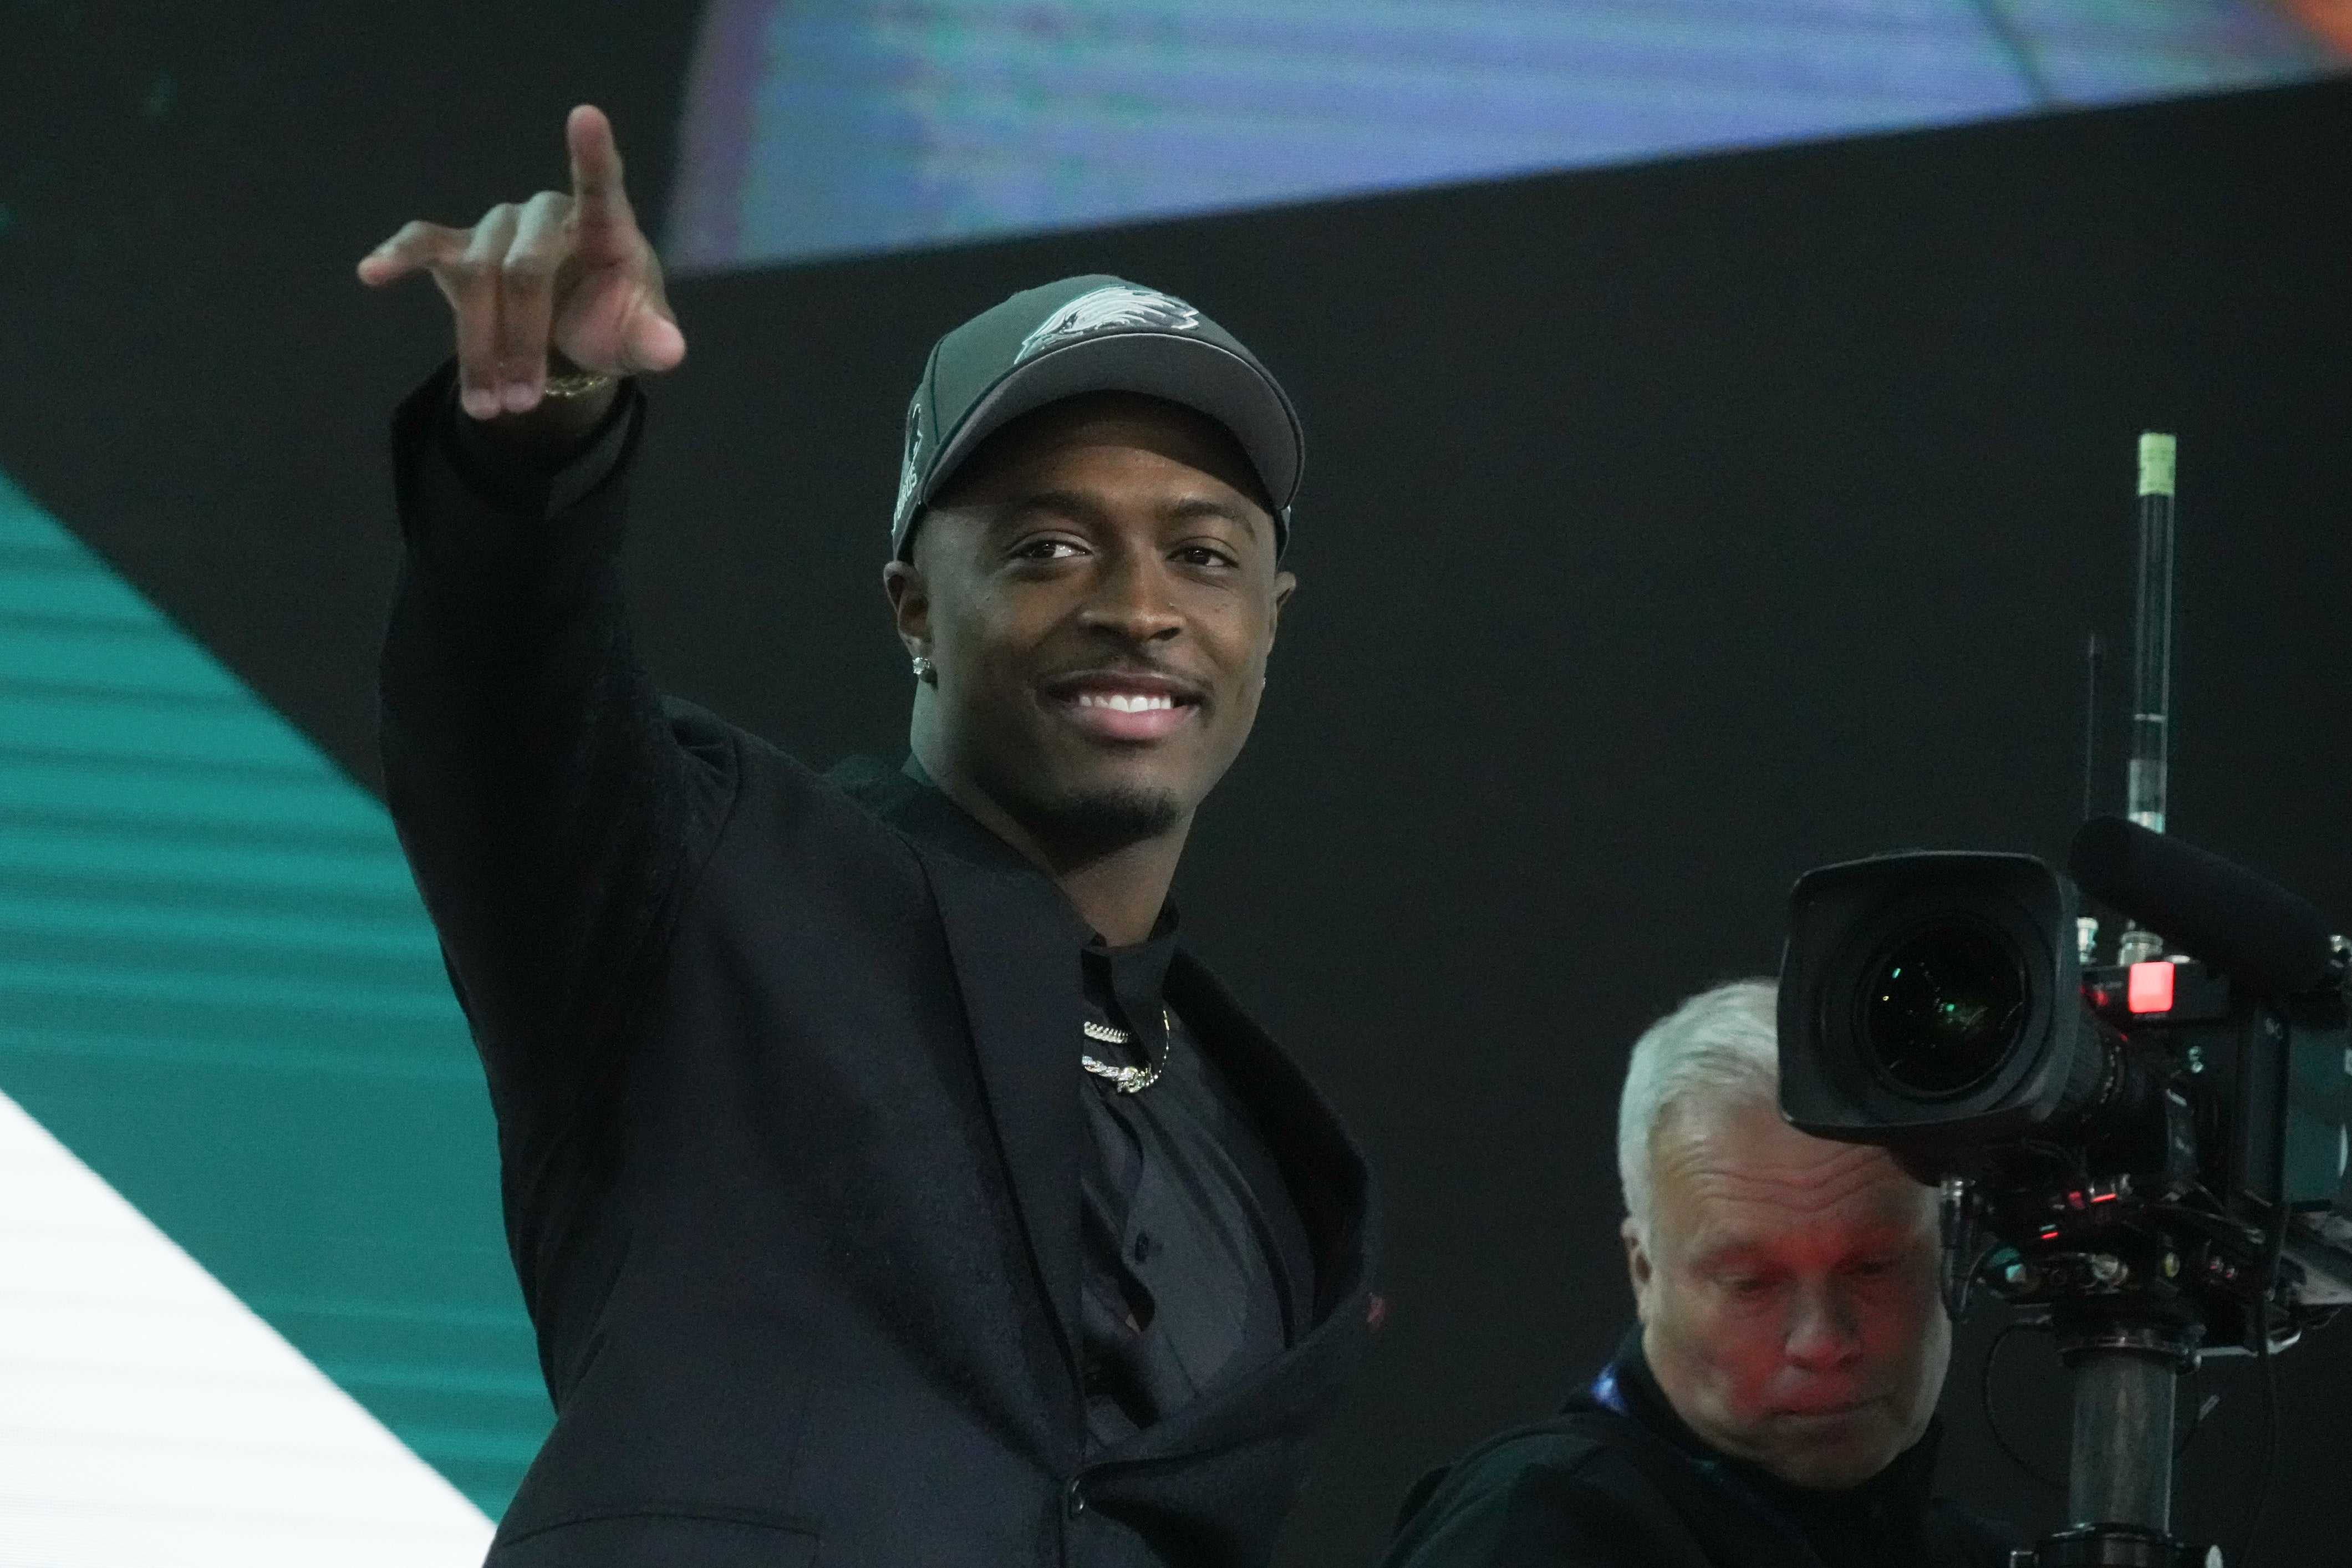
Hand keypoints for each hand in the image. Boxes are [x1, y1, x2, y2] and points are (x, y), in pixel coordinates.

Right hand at [357, 104, 685, 420]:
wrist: (576, 334)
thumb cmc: (615, 320)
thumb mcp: (640, 337)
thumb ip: (655, 339)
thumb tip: (669, 349)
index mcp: (605, 226)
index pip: (602, 185)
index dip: (593, 154)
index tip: (587, 116)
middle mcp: (548, 215)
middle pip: (523, 270)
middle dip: (521, 342)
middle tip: (525, 403)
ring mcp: (500, 227)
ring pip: (477, 279)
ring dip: (479, 350)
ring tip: (491, 407)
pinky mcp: (460, 246)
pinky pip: (424, 243)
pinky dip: (398, 257)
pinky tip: (373, 272)